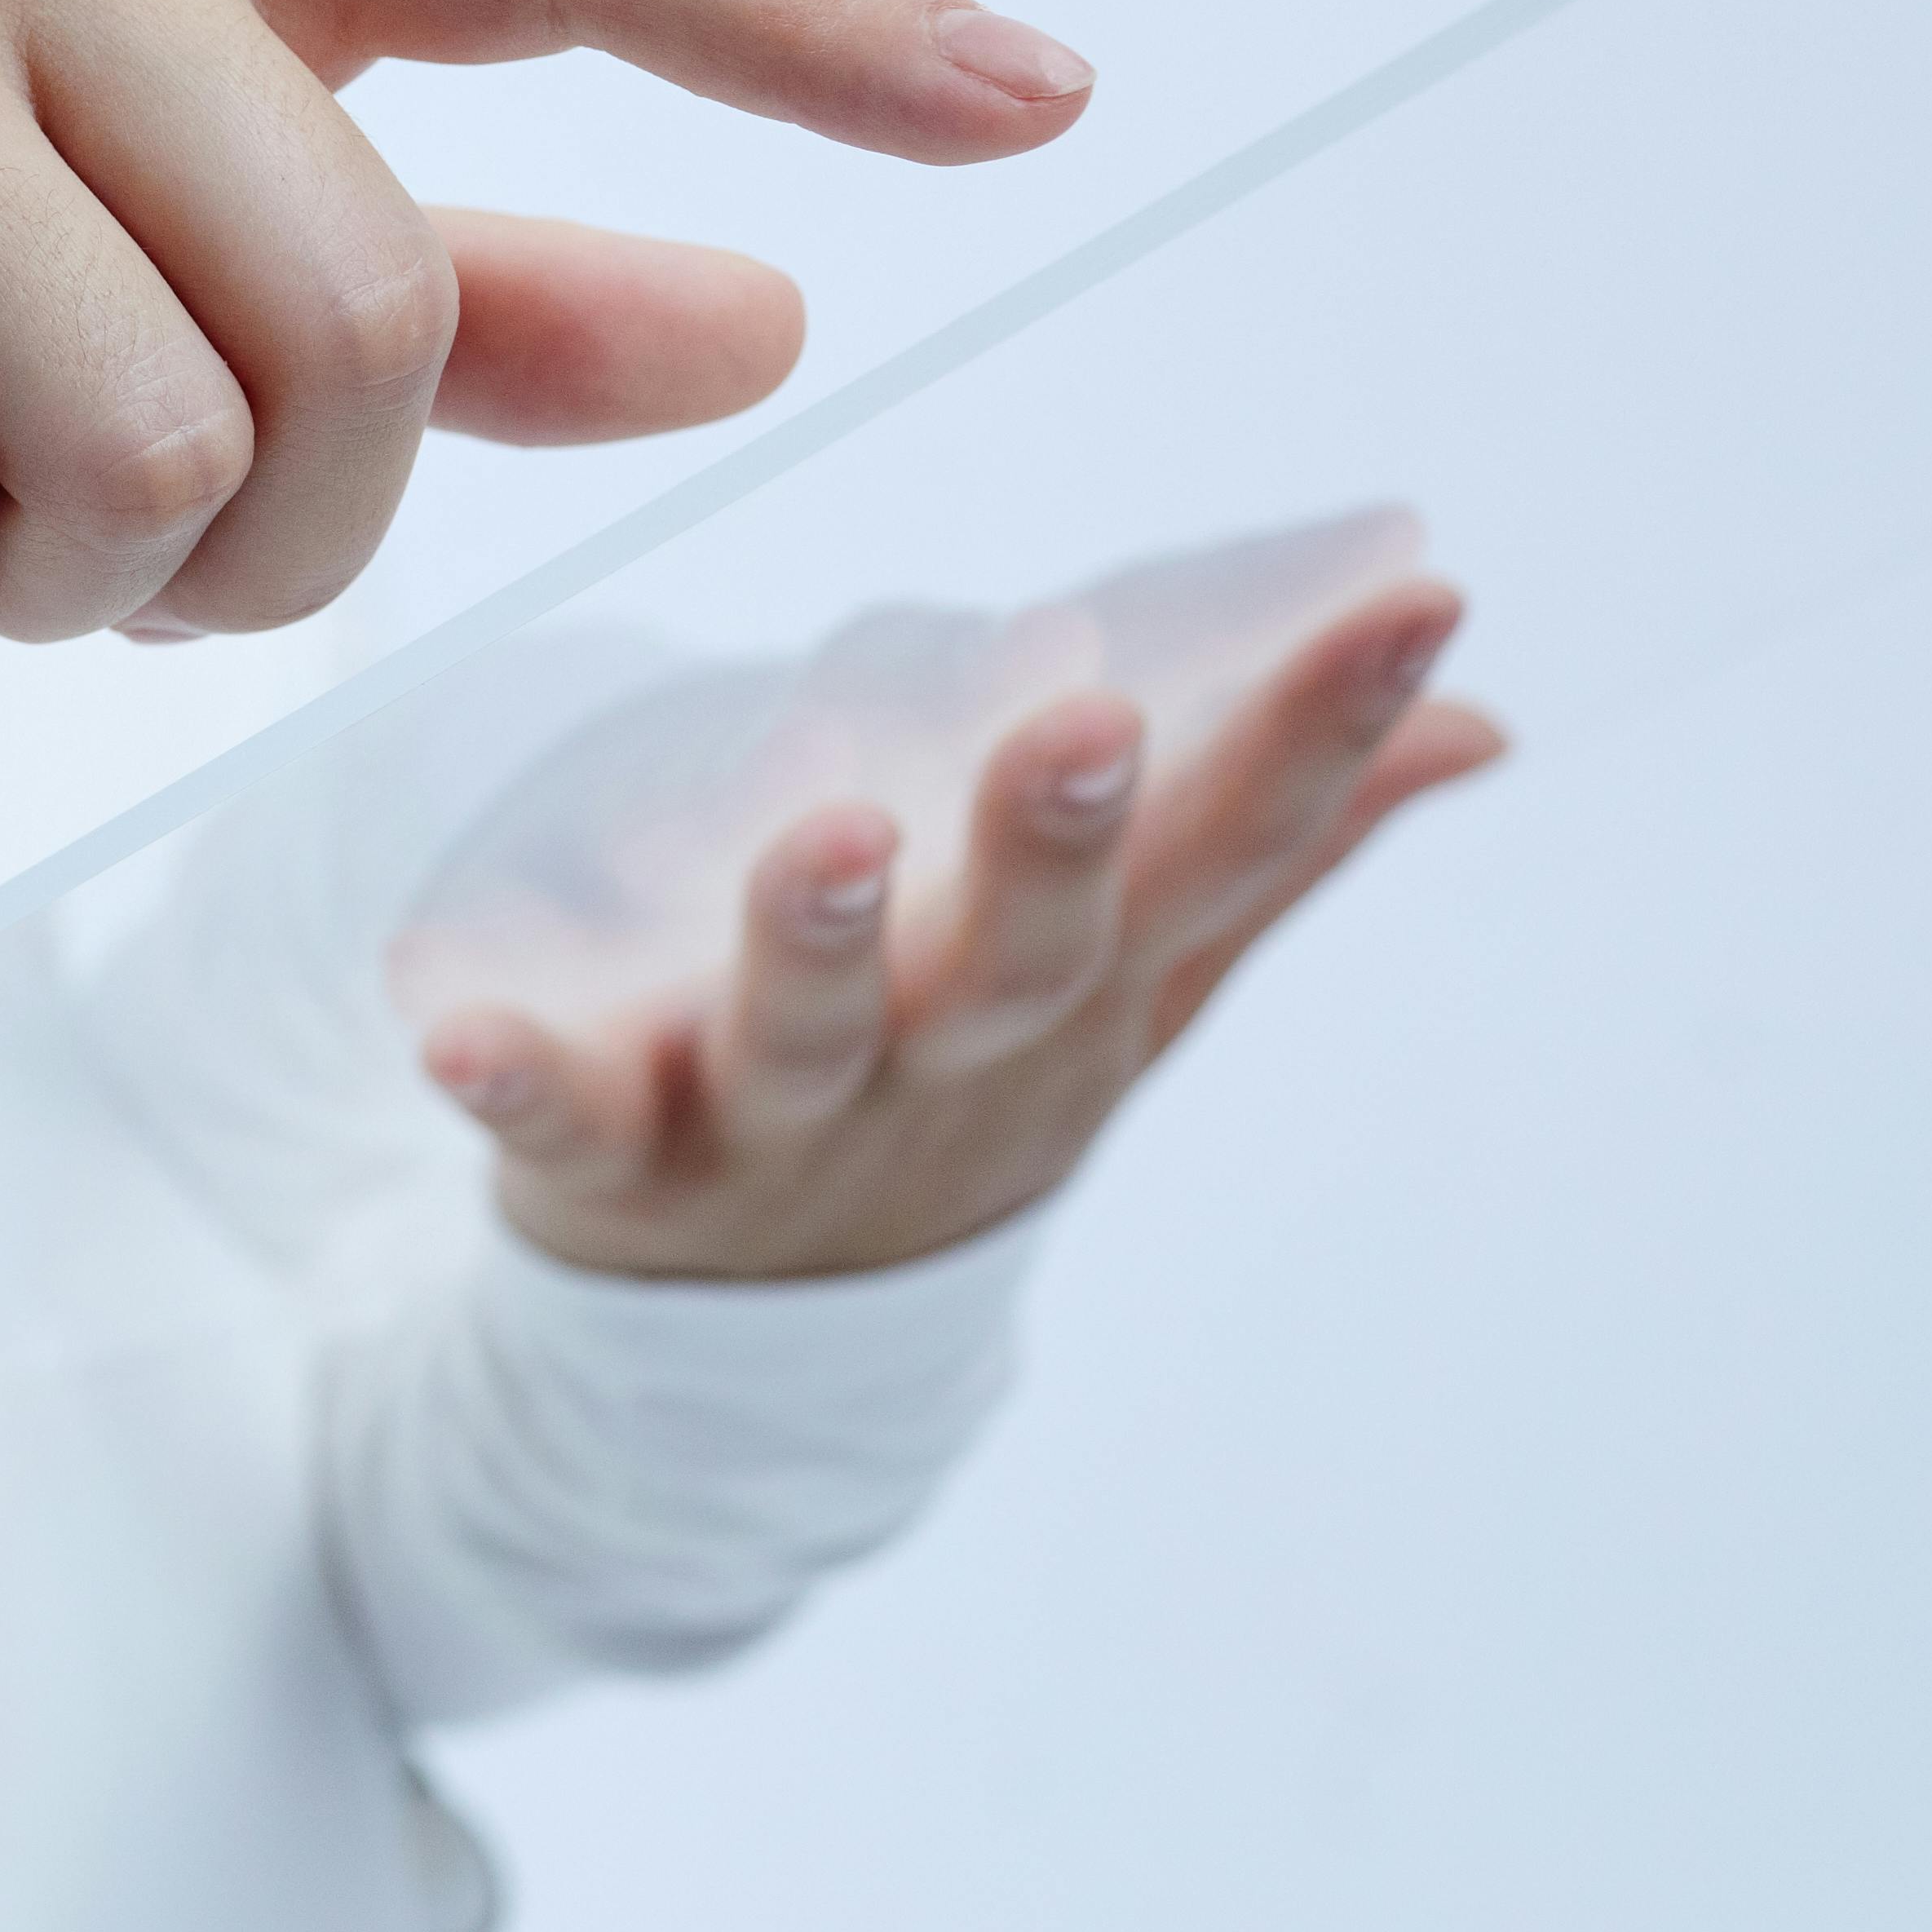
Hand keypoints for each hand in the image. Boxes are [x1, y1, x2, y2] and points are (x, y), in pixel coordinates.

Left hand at [424, 582, 1510, 1278]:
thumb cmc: (960, 1081)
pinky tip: (453, 1030)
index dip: (1325, 733)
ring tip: (831, 835)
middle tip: (1089, 718)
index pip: (1228, 853)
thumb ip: (1279, 848)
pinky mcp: (612, 1159)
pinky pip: (560, 1123)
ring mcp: (779, 1118)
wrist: (757, 1334)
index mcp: (1075, 987)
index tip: (1422, 598)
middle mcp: (944, 1055)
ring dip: (821, 938)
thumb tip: (1479, 718)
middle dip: (1059, 841)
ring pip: (809, 1032)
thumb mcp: (1131, 985)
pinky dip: (514, 1083)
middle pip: (1020, 955)